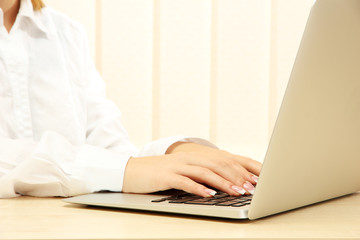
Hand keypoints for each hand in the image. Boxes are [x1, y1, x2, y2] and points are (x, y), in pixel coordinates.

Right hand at [122, 143, 261, 196]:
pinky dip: (199, 188)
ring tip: (237, 192)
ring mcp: (177, 166)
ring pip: (204, 172)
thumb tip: (223, 185)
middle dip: (237, 176)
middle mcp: (188, 158)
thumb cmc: (159, 174)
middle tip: (252, 188)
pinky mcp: (166, 176)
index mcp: (194, 156)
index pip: (223, 160)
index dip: (240, 168)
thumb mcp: (182, 171)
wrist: (131, 170)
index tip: (257, 178)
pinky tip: (210, 195)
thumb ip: (201, 175)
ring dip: (222, 183)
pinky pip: (185, 181)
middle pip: (217, 164)